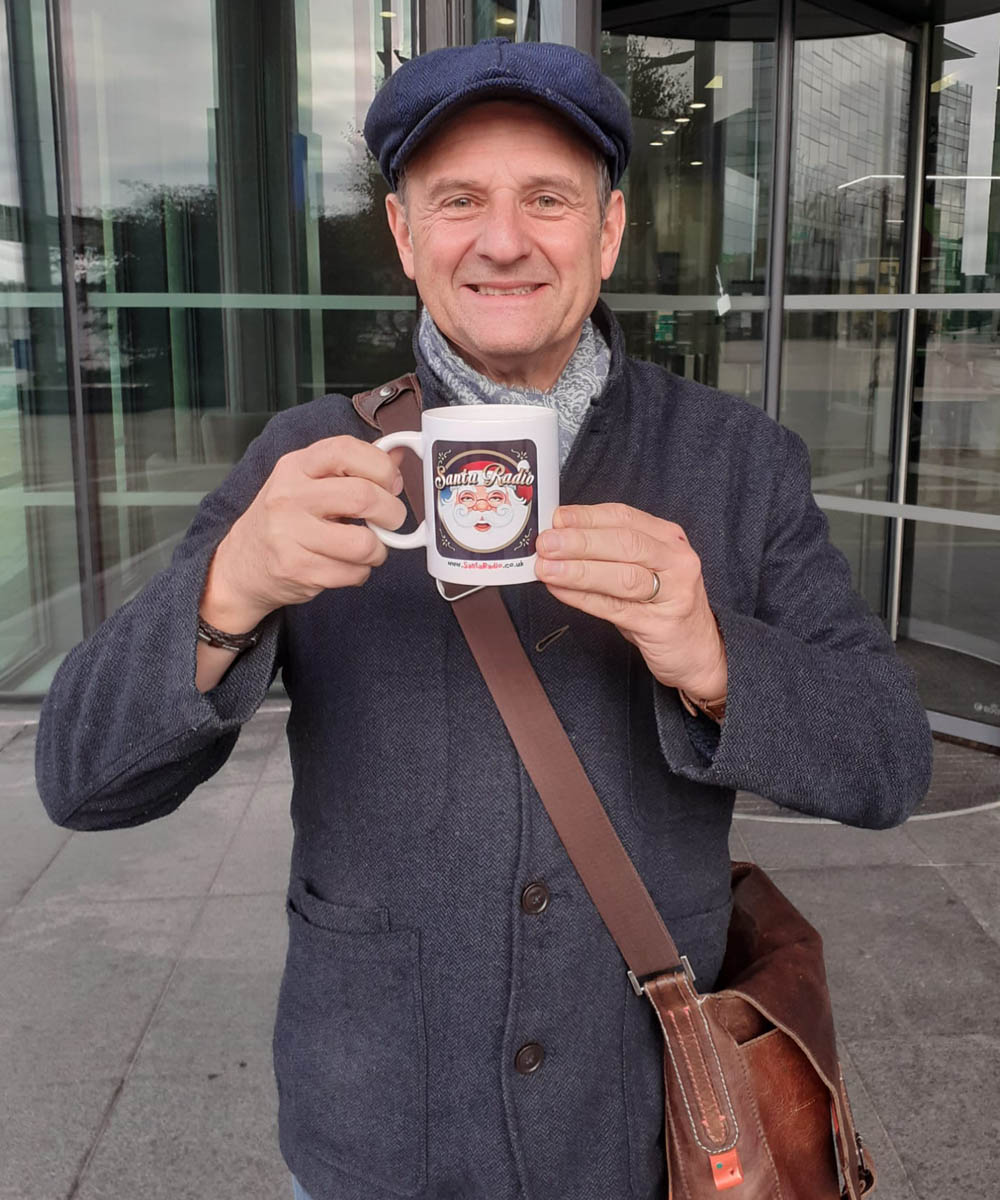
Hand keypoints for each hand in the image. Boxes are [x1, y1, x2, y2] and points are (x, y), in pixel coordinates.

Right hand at [201, 435, 408, 630]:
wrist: (242, 564)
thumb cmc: (284, 520)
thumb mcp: (307, 483)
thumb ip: (352, 469)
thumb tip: (400, 456)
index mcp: (295, 467)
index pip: (345, 450)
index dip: (380, 467)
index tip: (391, 483)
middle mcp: (288, 496)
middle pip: (363, 496)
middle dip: (392, 513)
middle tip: (391, 521)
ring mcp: (289, 534)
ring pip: (363, 543)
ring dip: (378, 550)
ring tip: (368, 549)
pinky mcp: (296, 569)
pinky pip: (353, 573)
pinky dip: (360, 572)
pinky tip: (346, 566)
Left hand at [534, 503, 726, 698]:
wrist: (699, 652)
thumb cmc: (663, 608)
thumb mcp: (645, 570)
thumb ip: (609, 553)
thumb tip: (560, 539)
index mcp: (669, 539)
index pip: (624, 517)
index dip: (587, 517)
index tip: (556, 518)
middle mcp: (676, 561)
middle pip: (624, 543)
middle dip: (580, 541)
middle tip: (546, 543)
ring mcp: (673, 593)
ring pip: (622, 576)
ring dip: (578, 570)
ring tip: (546, 568)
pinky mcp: (661, 625)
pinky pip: (615, 608)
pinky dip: (584, 598)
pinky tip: (561, 591)